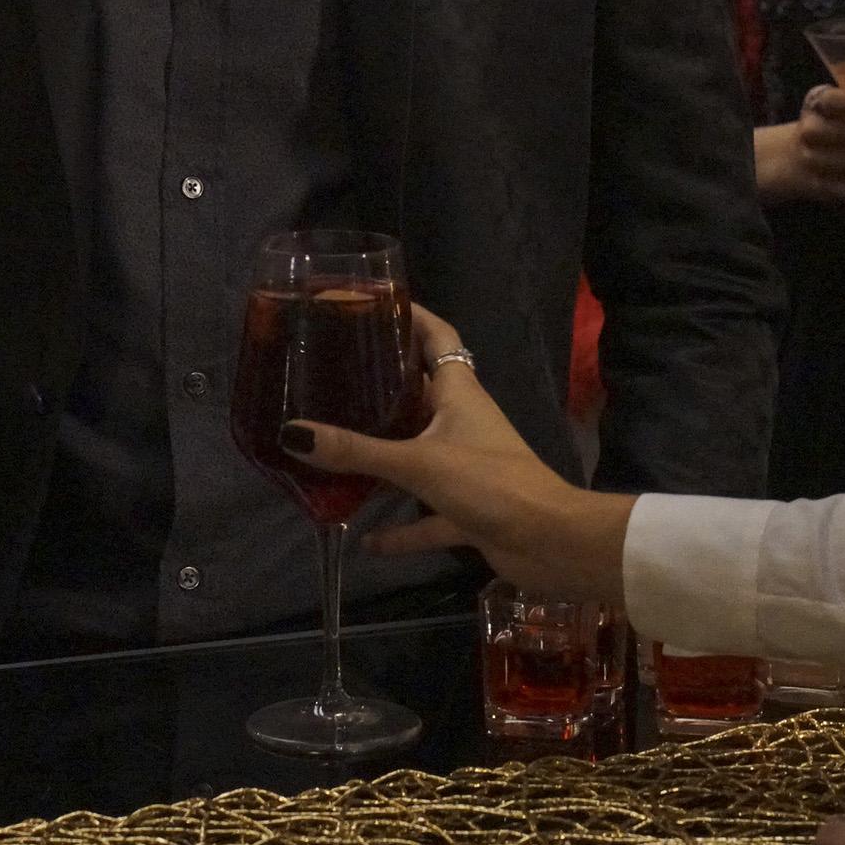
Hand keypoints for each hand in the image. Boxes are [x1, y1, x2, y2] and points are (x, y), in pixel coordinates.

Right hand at [281, 305, 636, 600]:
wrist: (551, 542)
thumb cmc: (490, 483)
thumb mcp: (418, 462)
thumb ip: (357, 451)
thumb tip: (293, 433)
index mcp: (459, 392)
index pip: (436, 336)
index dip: (409, 315)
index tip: (369, 303)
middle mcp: (462, 422)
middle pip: (419, 393)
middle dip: (380, 385)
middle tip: (330, 377)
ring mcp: (466, 467)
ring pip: (418, 454)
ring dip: (384, 458)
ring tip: (335, 450)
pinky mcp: (468, 509)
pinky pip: (426, 515)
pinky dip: (400, 528)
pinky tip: (366, 541)